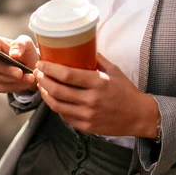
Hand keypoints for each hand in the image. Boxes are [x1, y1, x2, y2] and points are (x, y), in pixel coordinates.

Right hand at [0, 35, 37, 93]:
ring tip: (29, 77)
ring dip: (14, 79)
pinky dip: (15, 86)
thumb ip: (21, 44)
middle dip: (7, 69)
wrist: (32, 68)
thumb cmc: (26, 52)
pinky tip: (25, 82)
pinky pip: (2, 87)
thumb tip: (13, 53)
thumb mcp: (27, 44)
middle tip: (20, 72)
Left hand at [35, 53, 159, 137]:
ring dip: (45, 94)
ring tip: (41, 85)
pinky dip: (56, 107)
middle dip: (43, 80)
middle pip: (58, 90)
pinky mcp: (86, 126)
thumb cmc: (126, 91)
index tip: (42, 63)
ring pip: (57, 105)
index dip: (50, 69)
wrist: (138, 115)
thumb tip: (84, 47)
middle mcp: (91, 100)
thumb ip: (98, 60)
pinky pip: (65, 117)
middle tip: (37, 72)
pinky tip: (53, 99)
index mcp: (98, 83)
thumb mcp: (114, 70)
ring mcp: (87, 115)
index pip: (67, 75)